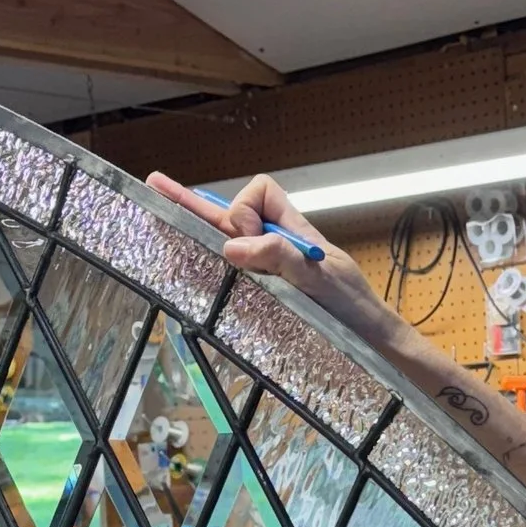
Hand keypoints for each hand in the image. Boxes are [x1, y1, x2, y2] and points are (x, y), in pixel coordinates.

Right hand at [146, 170, 401, 353]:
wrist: (371, 342)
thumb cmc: (354, 307)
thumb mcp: (322, 277)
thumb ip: (281, 256)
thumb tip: (232, 246)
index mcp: (293, 231)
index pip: (261, 192)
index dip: (245, 208)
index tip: (247, 240)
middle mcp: (277, 245)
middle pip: (231, 215)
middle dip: (194, 202)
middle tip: (154, 184)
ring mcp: (269, 269)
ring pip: (228, 241)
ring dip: (203, 228)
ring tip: (164, 205)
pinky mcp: (266, 293)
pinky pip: (233, 272)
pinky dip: (212, 258)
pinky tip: (189, 256)